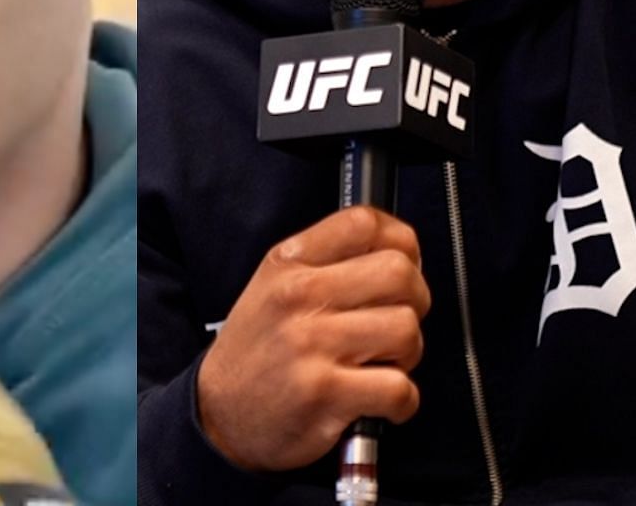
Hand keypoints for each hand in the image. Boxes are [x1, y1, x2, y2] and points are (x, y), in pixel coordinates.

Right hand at [197, 206, 429, 471]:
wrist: (220, 412)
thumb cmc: (258, 350)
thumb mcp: (273, 287)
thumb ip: (326, 262)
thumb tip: (401, 252)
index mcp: (287, 264)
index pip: (362, 223)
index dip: (400, 242)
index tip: (402, 263)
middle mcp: (297, 296)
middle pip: (399, 272)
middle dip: (415, 300)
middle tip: (396, 319)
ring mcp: (311, 344)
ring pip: (406, 329)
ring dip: (407, 354)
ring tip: (381, 362)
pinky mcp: (326, 392)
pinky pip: (400, 387)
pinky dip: (402, 401)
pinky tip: (379, 399)